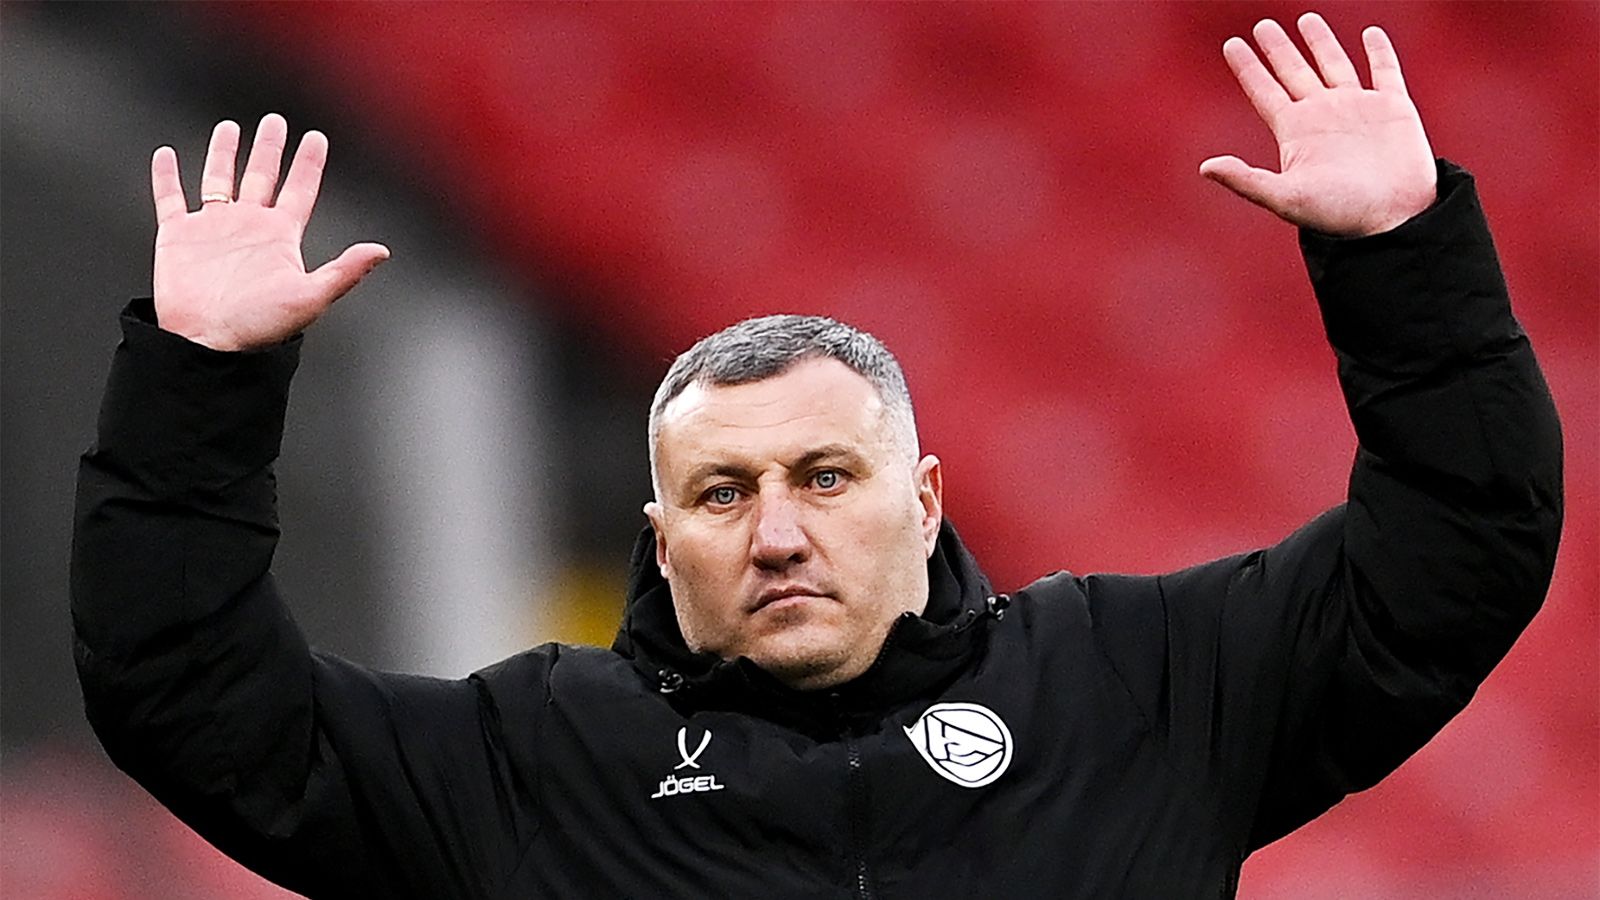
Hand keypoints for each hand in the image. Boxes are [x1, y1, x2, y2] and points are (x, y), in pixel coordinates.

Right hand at [151, 114, 389, 350]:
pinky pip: (170, 199)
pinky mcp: (178, 237)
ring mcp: (213, 229)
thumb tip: (382, 250)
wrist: (209, 343)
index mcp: (280, 236)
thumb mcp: (311, 296)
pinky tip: (166, 155)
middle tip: (275, 121)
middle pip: (262, 176)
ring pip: (219, 179)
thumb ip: (346, 271)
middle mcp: (248, 227)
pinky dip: (167, 177)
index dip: (308, 164)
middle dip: (269, 148)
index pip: (299, 189)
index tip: (317, 138)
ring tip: (230, 127)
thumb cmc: (260, 326)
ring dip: (224, 153)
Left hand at [1200, 13, 1436, 236]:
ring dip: (1321, 42)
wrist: (1393, 219)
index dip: (1248, 68)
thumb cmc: (1338, 214)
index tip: (1231, 44)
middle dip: (1278, 48)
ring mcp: (1358, 109)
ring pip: (1334, 65)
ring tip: (1307, 19)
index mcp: (1295, 131)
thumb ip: (1245, 180)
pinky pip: (1384, 72)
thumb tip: (1205, 167)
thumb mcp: (1285, 197)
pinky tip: (1370, 34)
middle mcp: (1323, 115)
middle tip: (1262, 26)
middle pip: (1294, 72)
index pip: (1264, 91)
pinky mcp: (1393, 108)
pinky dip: (1379, 52)